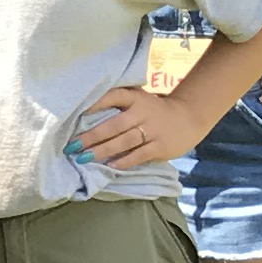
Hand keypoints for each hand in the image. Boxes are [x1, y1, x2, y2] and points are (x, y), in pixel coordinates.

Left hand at [69, 83, 207, 171]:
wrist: (189, 117)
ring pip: (124, 141)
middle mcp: (143, 112)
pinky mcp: (161, 146)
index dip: (94, 104)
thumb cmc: (153, 111)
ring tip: (85, 158)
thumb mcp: (138, 100)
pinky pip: (139, 155)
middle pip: (114, 125)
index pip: (113, 96)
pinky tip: (109, 166)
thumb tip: (83, 118)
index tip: (75, 114)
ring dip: (103, 150)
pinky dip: (124, 161)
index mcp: (135, 98)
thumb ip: (118, 105)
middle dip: (91, 137)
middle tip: (72, 146)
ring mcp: (153, 130)